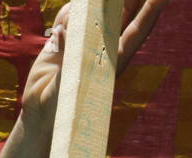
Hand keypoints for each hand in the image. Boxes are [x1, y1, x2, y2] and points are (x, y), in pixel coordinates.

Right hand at [20, 0, 169, 136]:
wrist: (40, 114)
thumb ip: (67, 58)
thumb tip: (63, 32)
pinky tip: (62, 26)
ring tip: (89, 2)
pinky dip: (66, 16)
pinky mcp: (66, 40)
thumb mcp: (66, 87)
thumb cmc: (60, 109)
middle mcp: (104, 47)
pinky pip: (69, 18)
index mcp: (114, 61)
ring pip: (96, 11)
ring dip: (94, 3)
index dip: (151, 11)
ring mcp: (85, 42)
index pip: (138, 30)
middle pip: (125, 13)